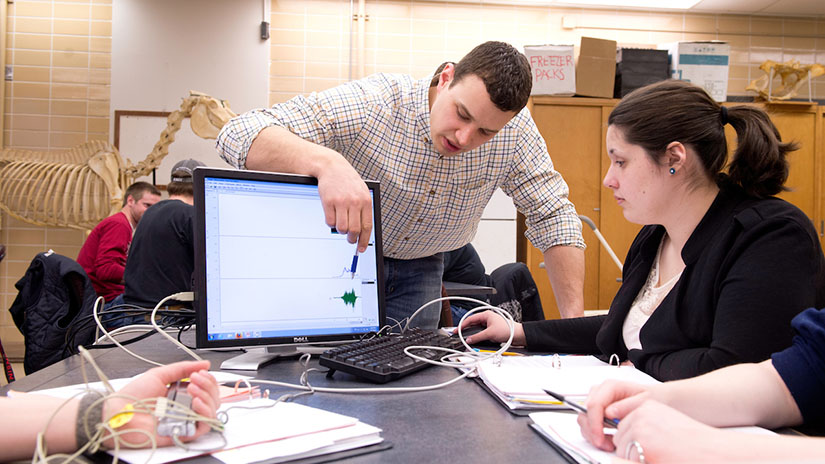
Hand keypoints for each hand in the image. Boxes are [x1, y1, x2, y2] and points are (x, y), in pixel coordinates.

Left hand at [101, 361, 218, 447]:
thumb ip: (182, 368)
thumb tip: (203, 364)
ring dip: (208, 398)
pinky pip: (204, 427)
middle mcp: (184, 407)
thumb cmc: (132, 397)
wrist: (119, 414)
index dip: (208, 379)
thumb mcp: (158, 374)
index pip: (206, 388)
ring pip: (212, 412)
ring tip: (193, 391)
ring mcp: (184, 420)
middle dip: (208, 386)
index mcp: (180, 393)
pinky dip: (205, 414)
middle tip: (195, 380)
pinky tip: (195, 404)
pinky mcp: (183, 433)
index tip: (200, 373)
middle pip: (213, 398)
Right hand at [316, 157, 372, 252]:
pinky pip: (329, 222)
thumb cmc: (348, 181)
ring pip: (342, 228)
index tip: (361, 248)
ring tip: (340, 224)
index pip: (367, 226)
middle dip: (352, 239)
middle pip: (354, 230)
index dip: (364, 240)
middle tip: (349, 239)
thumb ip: (363, 209)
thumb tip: (363, 232)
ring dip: (341, 230)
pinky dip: (330, 223)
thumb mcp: (361, 192)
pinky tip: (332, 216)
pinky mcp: (328, 201)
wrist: (332, 167)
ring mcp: (341, 202)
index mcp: (366, 200)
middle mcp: (354, 202)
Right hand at [458, 311, 524, 344]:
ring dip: (473, 334)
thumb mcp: (490, 334)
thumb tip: (469, 339)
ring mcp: (489, 325)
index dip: (462, 325)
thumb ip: (478, 337)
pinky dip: (479, 337)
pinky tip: (477, 340)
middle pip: (473, 324)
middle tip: (459, 335)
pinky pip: (482, 333)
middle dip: (466, 330)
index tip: (457, 330)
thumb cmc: (508, 330)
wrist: (518, 335)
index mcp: (486, 315)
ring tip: (468, 339)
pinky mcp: (492, 331)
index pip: (470, 319)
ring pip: (477, 330)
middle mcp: (487, 319)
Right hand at [577, 380, 651, 450]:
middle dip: (592, 431)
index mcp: (610, 387)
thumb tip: (608, 412)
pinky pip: (588, 424)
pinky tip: (609, 439)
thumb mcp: (645, 401)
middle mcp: (600, 393)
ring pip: (584, 420)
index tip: (600, 438)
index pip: (593, 405)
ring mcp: (596, 402)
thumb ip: (626, 405)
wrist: (654, 399)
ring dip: (593, 435)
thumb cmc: (650, 398)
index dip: (594, 423)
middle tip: (605, 444)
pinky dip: (595, 435)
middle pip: (585, 413)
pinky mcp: (596, 412)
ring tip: (610, 443)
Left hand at [609, 399, 723, 462]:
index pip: (624, 425)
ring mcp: (640, 427)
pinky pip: (626, 460)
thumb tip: (616, 432)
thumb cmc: (693, 442)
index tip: (654, 444)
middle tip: (659, 452)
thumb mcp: (665, 423)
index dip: (636, 440)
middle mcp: (641, 413)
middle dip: (633, 450)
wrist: (713, 451)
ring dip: (636, 458)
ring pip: (621, 450)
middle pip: (620, 437)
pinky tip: (659, 459)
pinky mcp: (642, 444)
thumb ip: (643, 424)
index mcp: (648, 405)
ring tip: (660, 455)